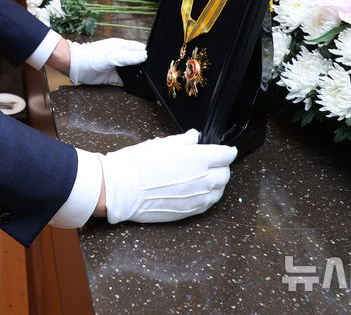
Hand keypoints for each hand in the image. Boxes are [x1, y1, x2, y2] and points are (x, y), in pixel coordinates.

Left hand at [67, 38, 145, 84]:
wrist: (77, 67)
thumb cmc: (92, 55)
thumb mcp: (113, 55)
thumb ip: (129, 56)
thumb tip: (144, 56)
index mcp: (122, 46)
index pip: (139, 48)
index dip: (146, 54)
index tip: (155, 61)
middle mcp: (121, 56)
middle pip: (137, 61)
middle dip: (144, 66)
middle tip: (152, 73)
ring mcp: (117, 67)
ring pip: (132, 72)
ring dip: (137, 76)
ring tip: (146, 81)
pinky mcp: (113, 78)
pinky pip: (125, 82)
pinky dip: (131, 85)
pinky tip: (136, 87)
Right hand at [98, 129, 236, 223]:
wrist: (123, 189)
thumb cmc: (139, 164)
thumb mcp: (163, 143)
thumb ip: (185, 140)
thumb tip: (194, 137)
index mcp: (198, 159)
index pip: (225, 155)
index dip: (227, 150)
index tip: (227, 149)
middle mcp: (202, 180)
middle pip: (225, 174)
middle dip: (223, 166)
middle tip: (214, 161)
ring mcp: (197, 199)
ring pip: (219, 191)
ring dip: (217, 182)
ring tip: (207, 176)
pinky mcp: (189, 212)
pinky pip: (208, 204)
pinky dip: (208, 196)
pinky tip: (199, 190)